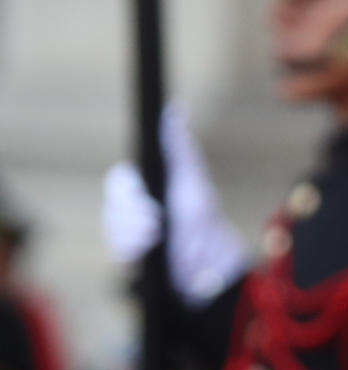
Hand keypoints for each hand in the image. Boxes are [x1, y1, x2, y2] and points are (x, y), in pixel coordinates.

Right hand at [100, 101, 250, 302]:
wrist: (213, 262)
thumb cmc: (204, 216)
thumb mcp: (191, 179)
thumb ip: (178, 147)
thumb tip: (177, 108)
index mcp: (149, 185)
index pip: (119, 181)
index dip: (127, 192)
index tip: (145, 201)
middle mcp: (137, 205)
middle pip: (113, 205)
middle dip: (132, 216)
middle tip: (156, 224)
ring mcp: (133, 229)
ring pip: (112, 227)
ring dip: (132, 234)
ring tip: (156, 239)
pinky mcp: (134, 252)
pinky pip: (116, 249)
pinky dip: (128, 250)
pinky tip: (145, 252)